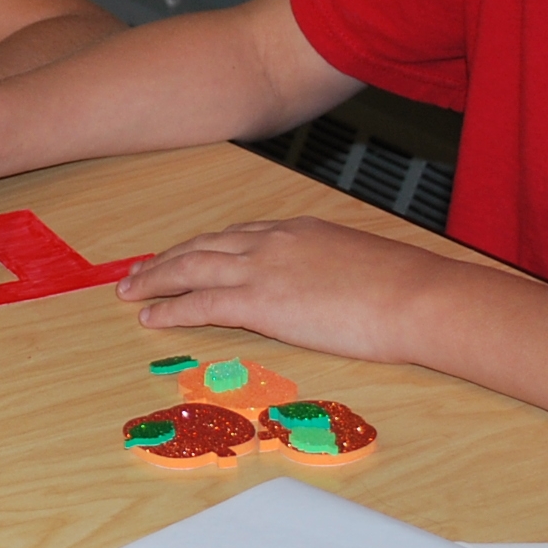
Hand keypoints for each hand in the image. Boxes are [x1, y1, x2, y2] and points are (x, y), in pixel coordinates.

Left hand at [116, 218, 444, 360]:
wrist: (417, 297)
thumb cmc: (404, 287)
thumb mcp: (359, 264)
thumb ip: (329, 268)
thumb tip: (325, 287)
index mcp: (296, 230)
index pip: (235, 235)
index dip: (202, 246)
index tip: (182, 255)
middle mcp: (272, 242)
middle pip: (203, 245)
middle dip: (167, 260)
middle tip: (139, 272)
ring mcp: (263, 270)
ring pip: (191, 268)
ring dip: (155, 280)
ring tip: (130, 291)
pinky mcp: (260, 302)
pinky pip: (200, 302)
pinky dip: (170, 308)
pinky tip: (150, 316)